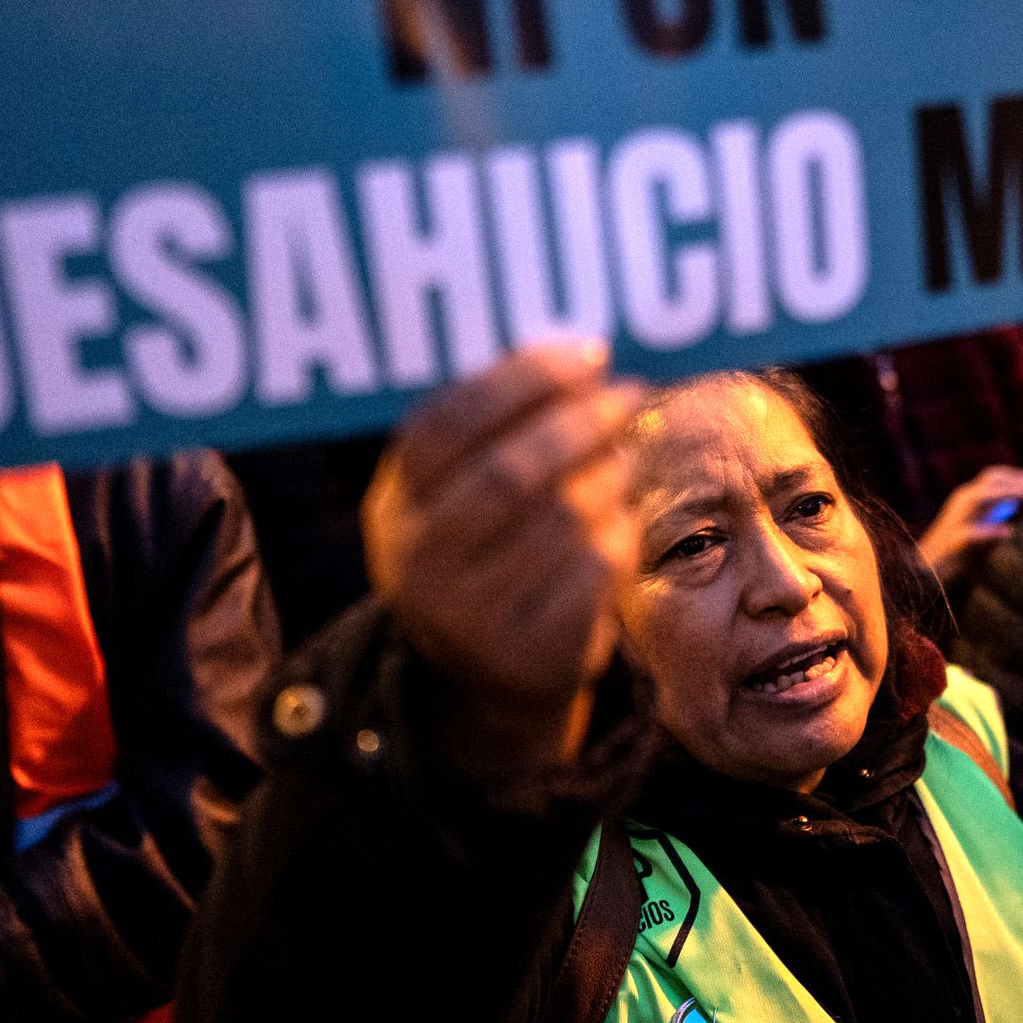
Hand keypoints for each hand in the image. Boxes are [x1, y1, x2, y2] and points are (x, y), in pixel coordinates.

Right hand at [362, 342, 644, 783]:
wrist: (488, 670)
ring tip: (622, 455)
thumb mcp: (459, 488)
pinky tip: (619, 516)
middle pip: (508, 472)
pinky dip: (619, 529)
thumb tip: (580, 354)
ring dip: (608, 474)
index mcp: (396, 504)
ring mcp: (473, 615)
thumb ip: (499, 424)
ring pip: (562, 518)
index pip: (447, 423)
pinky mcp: (532, 652)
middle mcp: (420, 562)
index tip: (588, 352)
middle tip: (627, 392)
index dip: (523, 379)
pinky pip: (596, 568)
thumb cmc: (487, 545)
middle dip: (579, 422)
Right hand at [915, 467, 1022, 584]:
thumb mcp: (986, 525)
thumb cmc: (960, 550)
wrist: (926, 571)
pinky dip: (990, 530)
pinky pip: (970, 532)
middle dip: (1019, 480)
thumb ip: (1005, 512)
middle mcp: (961, 502)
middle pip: (991, 480)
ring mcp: (955, 519)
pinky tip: (1008, 531)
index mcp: (970, 497)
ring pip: (980, 497)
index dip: (1021, 475)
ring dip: (1008, 493)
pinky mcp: (951, 541)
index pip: (996, 476)